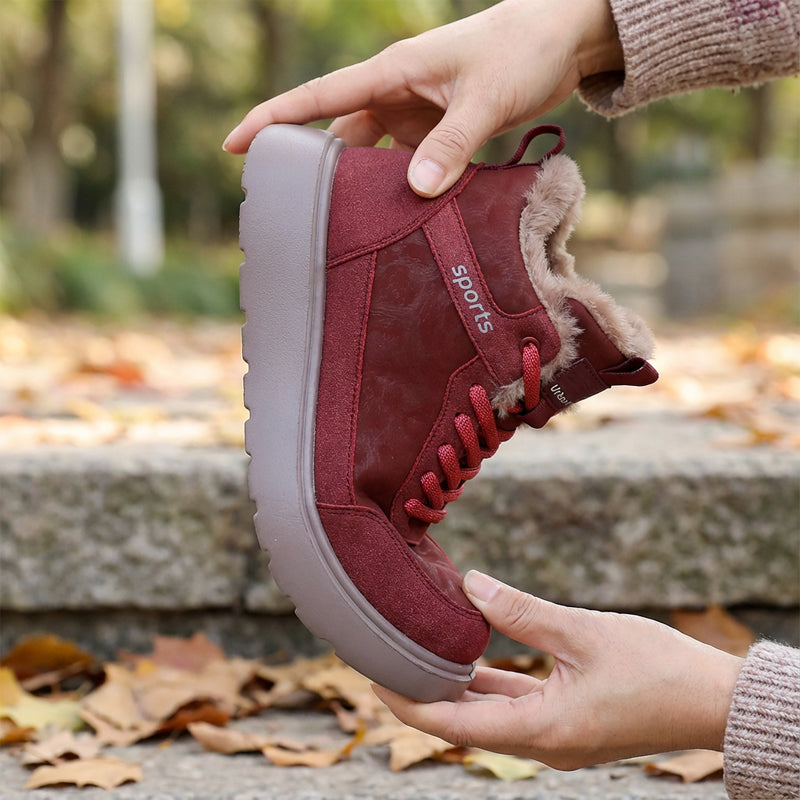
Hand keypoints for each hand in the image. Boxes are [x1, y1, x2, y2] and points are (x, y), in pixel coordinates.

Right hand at [223, 0, 622, 196]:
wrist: (561, 39)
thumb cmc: (522, 50)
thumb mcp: (487, 97)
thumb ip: (452, 144)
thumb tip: (416, 192)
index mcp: (393, 71)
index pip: (318, 96)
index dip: (274, 119)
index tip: (234, 145)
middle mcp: (396, 93)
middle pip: (340, 135)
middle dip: (318, 170)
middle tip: (299, 216)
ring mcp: (415, 113)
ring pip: (373, 156)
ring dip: (365, 187)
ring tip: (351, 228)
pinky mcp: (437, 130)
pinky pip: (406, 163)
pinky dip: (402, 188)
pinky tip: (402, 217)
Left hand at [373, 571, 743, 769]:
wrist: (714, 701)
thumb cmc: (658, 669)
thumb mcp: (583, 633)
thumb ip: (522, 611)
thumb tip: (470, 586)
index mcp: (542, 730)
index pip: (454, 723)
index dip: (408, 702)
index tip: (372, 679)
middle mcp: (542, 742)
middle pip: (463, 720)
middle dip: (422, 692)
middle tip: (384, 658)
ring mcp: (555, 735)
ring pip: (488, 711)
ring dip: (453, 686)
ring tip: (415, 653)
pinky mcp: (567, 720)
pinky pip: (514, 703)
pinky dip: (487, 682)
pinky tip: (468, 655)